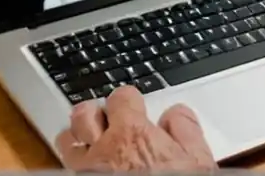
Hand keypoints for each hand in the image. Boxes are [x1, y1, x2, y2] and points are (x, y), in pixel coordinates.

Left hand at [56, 86, 216, 171]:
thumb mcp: (197, 161)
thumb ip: (186, 131)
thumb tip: (177, 115)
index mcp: (132, 133)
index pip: (121, 97)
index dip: (128, 99)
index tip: (134, 105)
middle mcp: (103, 149)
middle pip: (83, 114)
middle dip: (94, 112)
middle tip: (106, 118)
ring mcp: (86, 170)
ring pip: (67, 141)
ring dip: (78, 137)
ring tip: (91, 141)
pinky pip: (68, 166)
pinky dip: (77, 163)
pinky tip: (90, 167)